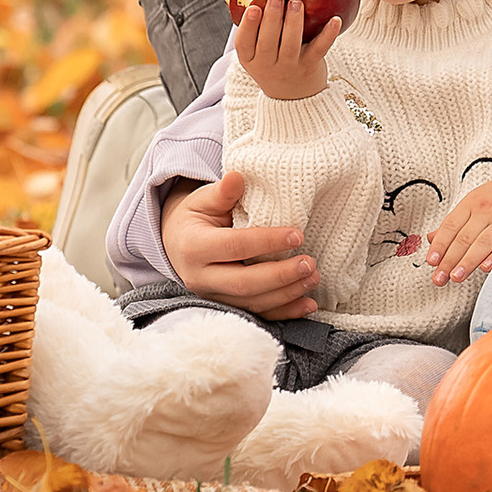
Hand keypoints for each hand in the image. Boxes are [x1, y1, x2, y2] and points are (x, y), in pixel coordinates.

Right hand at [162, 169, 320, 318]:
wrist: (178, 243)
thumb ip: (223, 192)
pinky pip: (257, 314)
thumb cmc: (197, 216)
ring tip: (313, 278)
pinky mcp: (226, 307)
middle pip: (244, 283)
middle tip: (310, 263)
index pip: (235, 247)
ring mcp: (213, 297)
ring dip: (286, 294)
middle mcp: (201, 277)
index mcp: (195, 247)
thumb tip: (237, 177)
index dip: (267, 242)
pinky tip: (308, 304)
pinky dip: (284, 312)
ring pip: (252, 303)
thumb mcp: (204, 200)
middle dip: (280, 275)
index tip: (298, 234)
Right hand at [233, 0, 339, 100]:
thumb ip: (256, 28)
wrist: (293, 96)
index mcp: (250, 58)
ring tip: (296, 2)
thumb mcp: (256, 51)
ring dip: (294, 23)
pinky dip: (328, 34)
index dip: (247, 26)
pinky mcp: (310, 65)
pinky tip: (335, 19)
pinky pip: (319, 49)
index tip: (253, 7)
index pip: (243, 43)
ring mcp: (289, 66)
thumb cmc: (273, 60)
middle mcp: (267, 64)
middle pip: (267, 43)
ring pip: (290, 45)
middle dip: (272, 19)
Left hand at [427, 164, 491, 285]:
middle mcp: (487, 210)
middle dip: (449, 260)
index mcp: (471, 202)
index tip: (431, 262)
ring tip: (456, 277)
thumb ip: (454, 222)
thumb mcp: (476, 201)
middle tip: (439, 278)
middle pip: (464, 238)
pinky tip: (486, 268)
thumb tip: (431, 239)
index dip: (439, 245)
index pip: (450, 226)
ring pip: (483, 243)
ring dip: (468, 262)